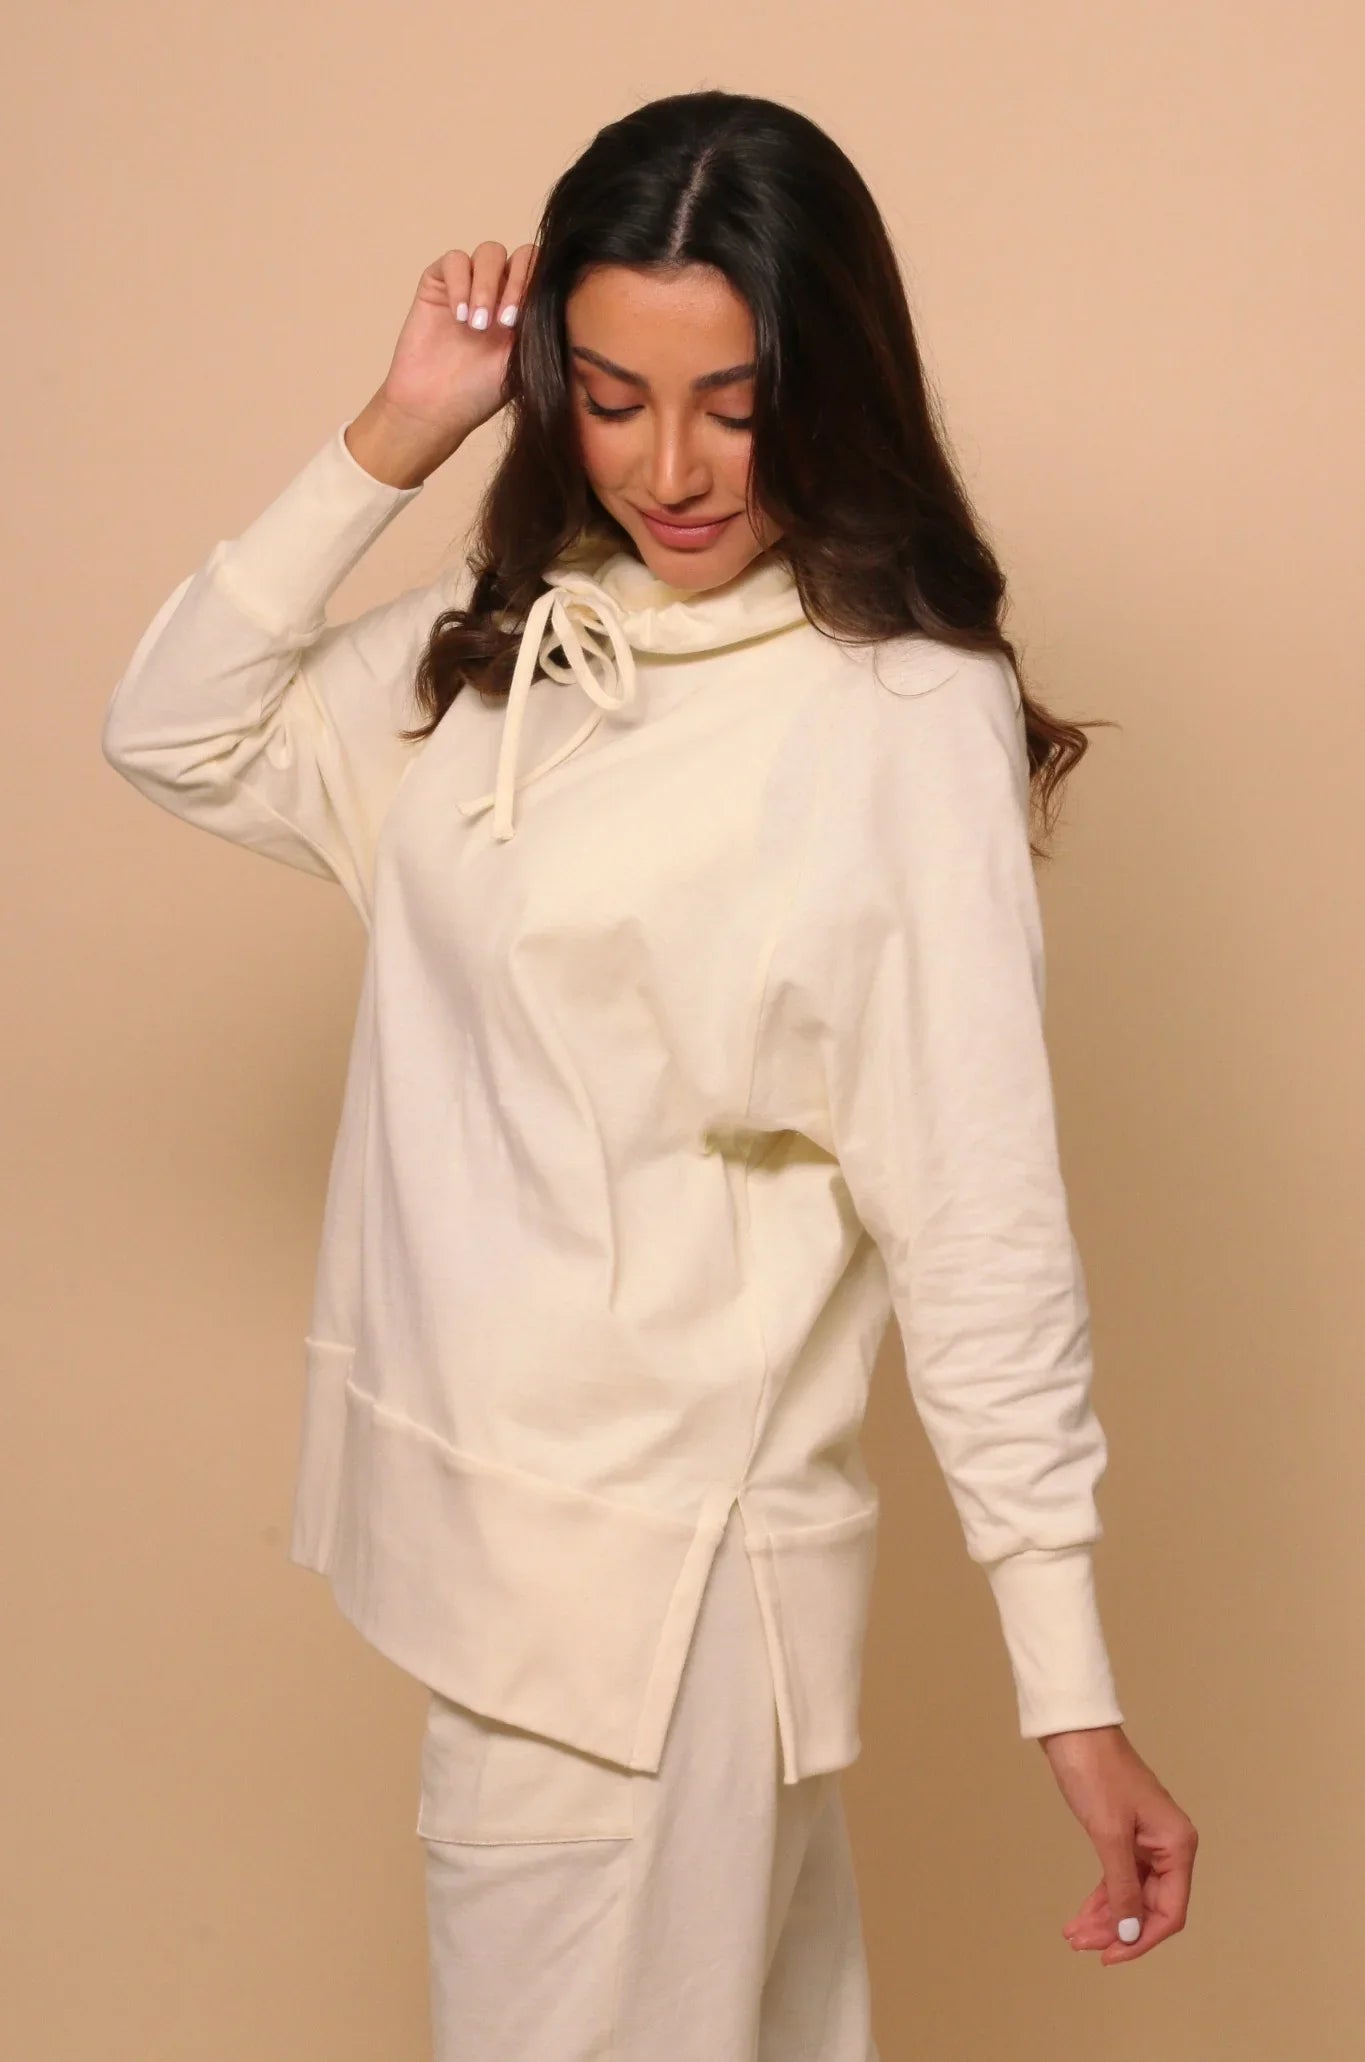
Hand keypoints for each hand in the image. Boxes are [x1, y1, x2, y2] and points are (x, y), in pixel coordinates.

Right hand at [371, 241, 540, 471]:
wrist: (434, 408)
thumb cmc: (480, 393)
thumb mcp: (522, 363)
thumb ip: (540, 329)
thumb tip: (564, 298)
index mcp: (527, 308)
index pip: (543, 272)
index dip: (537, 284)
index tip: (522, 321)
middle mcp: (502, 291)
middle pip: (521, 254)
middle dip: (515, 284)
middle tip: (503, 323)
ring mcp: (471, 284)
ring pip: (489, 252)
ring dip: (486, 285)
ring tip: (477, 325)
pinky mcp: (439, 283)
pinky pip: (454, 260)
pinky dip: (459, 283)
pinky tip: (459, 316)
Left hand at [1038, 1724, 1197, 1963]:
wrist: (1074, 1730)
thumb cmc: (1096, 1773)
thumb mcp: (1109, 1835)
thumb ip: (1122, 1887)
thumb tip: (1131, 1932)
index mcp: (1177, 1844)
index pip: (1171, 1911)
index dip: (1142, 1939)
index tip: (1110, 1956)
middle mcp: (1168, 1845)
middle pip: (1149, 1906)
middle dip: (1117, 1929)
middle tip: (1082, 1945)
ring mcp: (1146, 1841)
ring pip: (1130, 1895)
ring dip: (1105, 1918)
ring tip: (1073, 1936)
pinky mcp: (1124, 1835)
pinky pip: (1118, 1877)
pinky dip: (1101, 1898)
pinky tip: (1080, 1917)